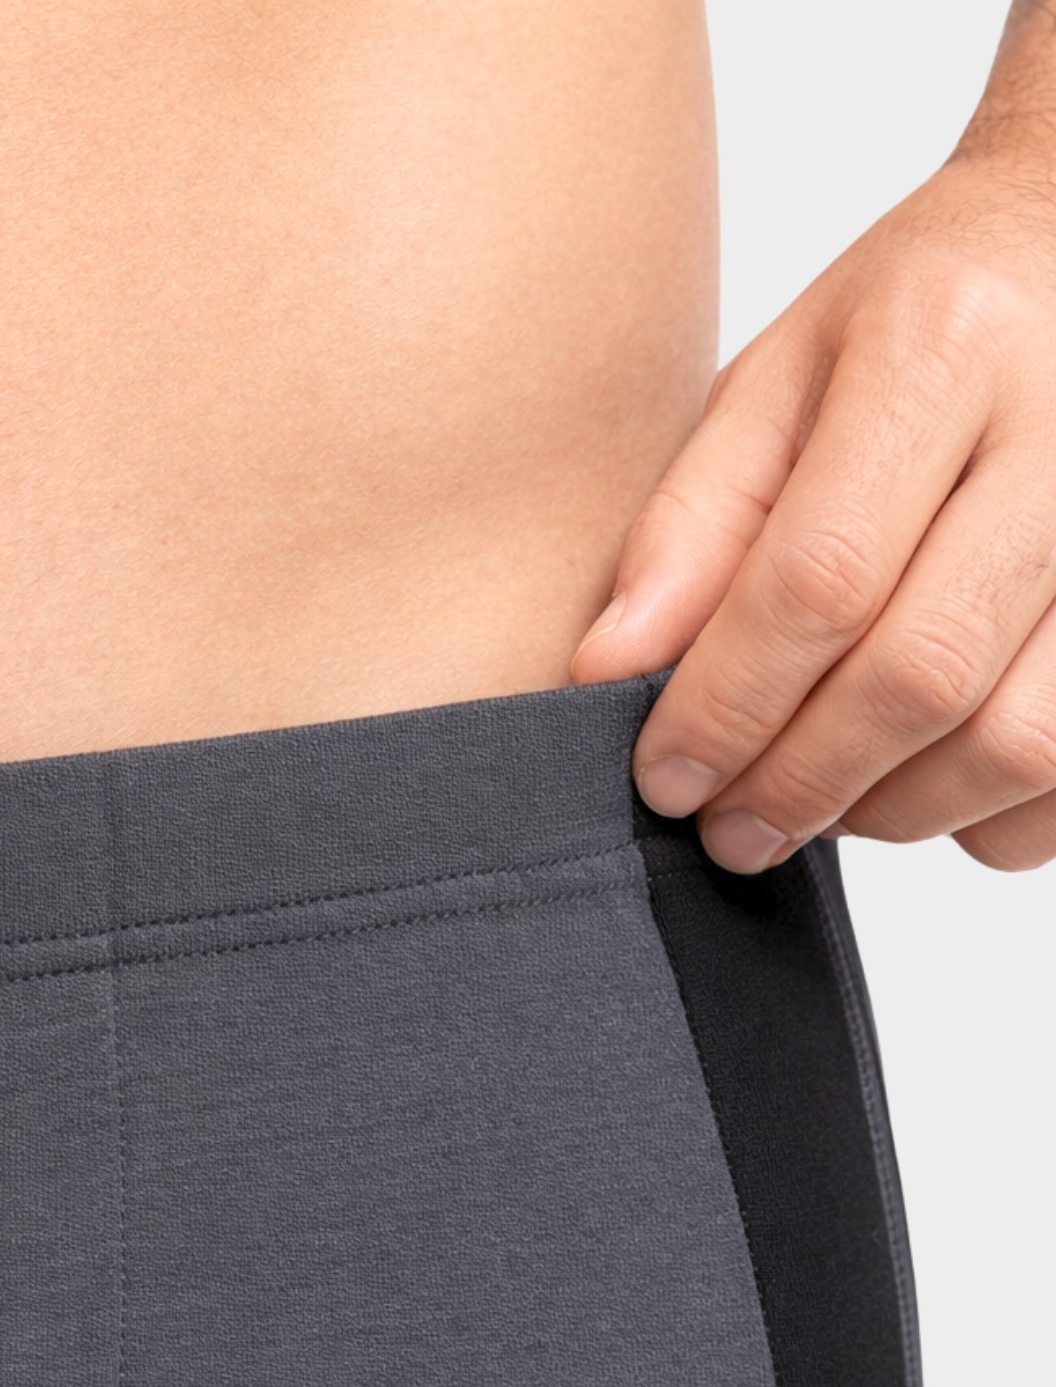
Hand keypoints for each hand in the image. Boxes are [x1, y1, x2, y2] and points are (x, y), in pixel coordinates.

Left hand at [572, 146, 1055, 874]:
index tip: (666, 778)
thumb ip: (692, 527)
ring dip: (891, 812)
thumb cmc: (917, 323)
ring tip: (816, 800)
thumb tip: (608, 672)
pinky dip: (988, 820)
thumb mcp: (779, 380)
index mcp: (944, 347)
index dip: (728, 706)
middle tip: (730, 825)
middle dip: (801, 781)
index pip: (820, 579)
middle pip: (921, 674)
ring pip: (1015, 743)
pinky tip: (919, 783)